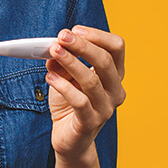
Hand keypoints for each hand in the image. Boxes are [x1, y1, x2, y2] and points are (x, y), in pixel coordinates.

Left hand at [44, 26, 126, 160]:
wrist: (70, 138)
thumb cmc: (70, 102)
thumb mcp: (65, 77)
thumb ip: (62, 61)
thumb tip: (55, 47)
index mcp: (114, 74)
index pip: (117, 48)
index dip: (98, 36)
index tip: (75, 29)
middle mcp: (115, 90)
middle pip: (105, 61)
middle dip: (82, 46)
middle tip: (61, 37)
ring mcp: (106, 108)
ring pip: (91, 80)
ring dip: (71, 63)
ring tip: (53, 52)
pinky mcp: (91, 122)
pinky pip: (79, 101)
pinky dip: (63, 86)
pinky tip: (49, 76)